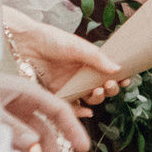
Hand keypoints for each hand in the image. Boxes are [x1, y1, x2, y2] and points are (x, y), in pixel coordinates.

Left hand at [0, 71, 93, 151]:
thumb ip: (13, 124)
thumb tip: (34, 142)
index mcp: (27, 91)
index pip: (59, 110)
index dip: (73, 128)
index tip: (83, 148)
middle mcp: (22, 103)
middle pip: (46, 129)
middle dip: (53, 151)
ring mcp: (11, 113)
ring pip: (30, 137)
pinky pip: (13, 140)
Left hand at [1, 16, 122, 106]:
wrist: (25, 43)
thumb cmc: (51, 39)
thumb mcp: (78, 46)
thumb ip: (98, 58)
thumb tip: (118, 68)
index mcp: (89, 61)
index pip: (109, 73)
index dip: (119, 78)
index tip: (126, 79)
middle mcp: (81, 75)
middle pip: (102, 88)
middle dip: (110, 89)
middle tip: (109, 84)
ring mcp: (70, 85)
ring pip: (89, 99)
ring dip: (97, 98)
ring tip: (97, 92)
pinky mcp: (57, 94)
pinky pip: (71, 107)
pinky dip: (80, 112)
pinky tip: (87, 111)